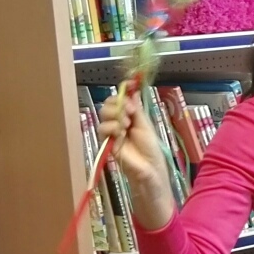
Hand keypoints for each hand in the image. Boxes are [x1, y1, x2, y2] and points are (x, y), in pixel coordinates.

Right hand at [96, 90, 173, 226]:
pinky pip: (102, 128)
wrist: (149, 170)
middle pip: (110, 102)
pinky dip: (111, 127)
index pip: (123, 98)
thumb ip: (137, 110)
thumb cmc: (151, 151)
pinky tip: (120, 133)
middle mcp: (120, 121)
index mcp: (132, 116)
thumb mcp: (146, 126)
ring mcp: (112, 131)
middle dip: (119, 103)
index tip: (128, 83)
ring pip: (104, 113)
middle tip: (130, 113)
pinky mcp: (106, 142)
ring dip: (115, 115)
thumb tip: (132, 91)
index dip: (124, 89)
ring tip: (126, 125)